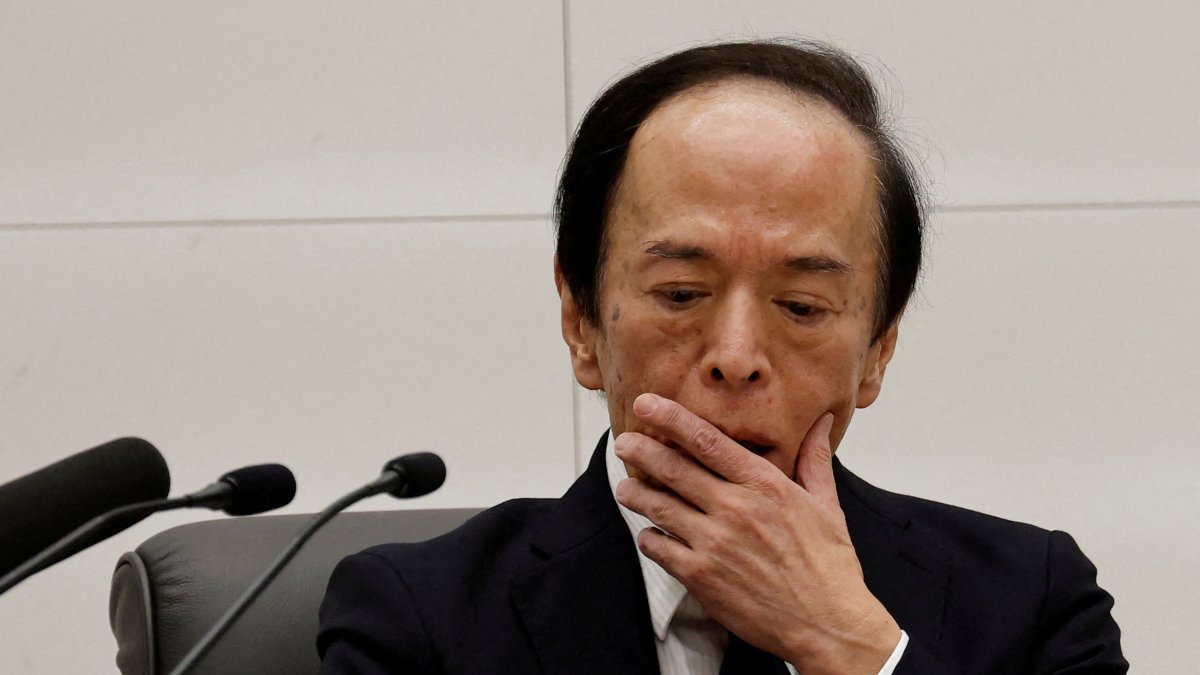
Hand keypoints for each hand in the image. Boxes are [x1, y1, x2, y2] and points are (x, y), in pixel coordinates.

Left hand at [613, 393, 899, 673]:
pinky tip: (649, 533)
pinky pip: (659, 547)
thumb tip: (821, 422)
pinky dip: (648, 537)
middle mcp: (735, 508)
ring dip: (635, 492)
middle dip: (640, 450)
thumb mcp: (826, 505)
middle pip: (672, 468)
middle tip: (624, 441)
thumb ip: (814, 459)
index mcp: (764, 485)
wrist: (827, 624)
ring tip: (626, 487)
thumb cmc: (828, 566)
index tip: (647, 404)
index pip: (706, 440)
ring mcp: (715, 543)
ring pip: (658, 506)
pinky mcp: (700, 576)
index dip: (670, 418)